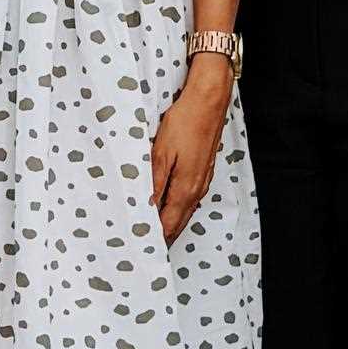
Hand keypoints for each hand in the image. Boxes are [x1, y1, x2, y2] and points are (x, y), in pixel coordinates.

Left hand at [148, 56, 233, 243]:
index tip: (139, 247)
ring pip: (184, 212)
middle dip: (162, 237)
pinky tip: (167, 206)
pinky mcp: (203, 171)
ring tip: (151, 231)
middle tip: (143, 247)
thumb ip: (155, 185)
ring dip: (169, 223)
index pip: (168, 226)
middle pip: (178, 223)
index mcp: (186, 189)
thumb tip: (147, 210)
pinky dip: (176, 209)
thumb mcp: (162, 154)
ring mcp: (202, 181)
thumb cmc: (185, 123)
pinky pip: (189, 199)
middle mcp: (197, 190)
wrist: (209, 101)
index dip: (154, 239)